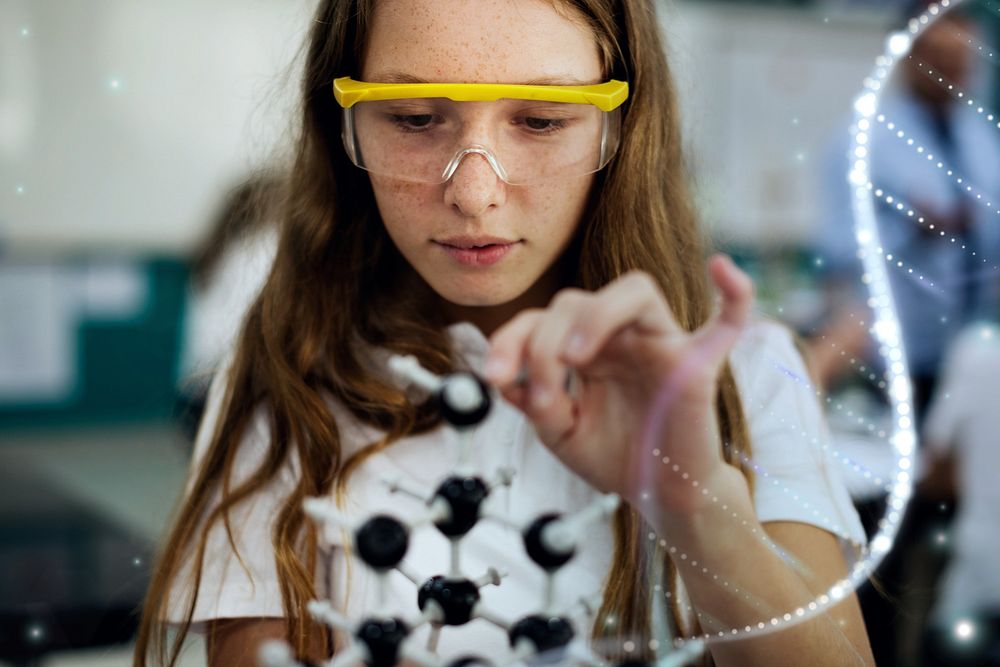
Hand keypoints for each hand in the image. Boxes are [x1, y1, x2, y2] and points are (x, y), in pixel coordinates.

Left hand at [484, 255, 753, 516]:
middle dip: (542, 342)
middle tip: (537, 393)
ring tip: (571, 357)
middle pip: (577, 301)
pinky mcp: (697, 366)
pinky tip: (722, 267)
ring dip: (596, 315)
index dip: (510, 339)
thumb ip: (536, 404)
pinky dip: (733, 293)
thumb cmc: (616, 457)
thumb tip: (508, 378)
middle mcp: (621, 335)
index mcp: (585, 345)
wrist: (660, 496)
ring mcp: (662, 343)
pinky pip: (727, 321)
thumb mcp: (560, 434)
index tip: (492, 375)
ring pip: (635, 291)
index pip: (542, 318)